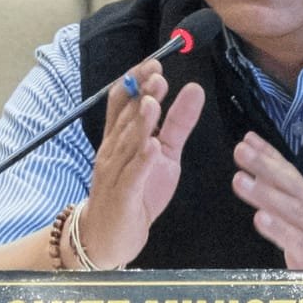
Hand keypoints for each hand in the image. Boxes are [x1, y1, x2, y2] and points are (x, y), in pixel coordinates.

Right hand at [81, 59, 204, 267]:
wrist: (108, 238)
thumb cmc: (134, 191)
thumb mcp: (163, 152)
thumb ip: (177, 122)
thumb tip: (194, 88)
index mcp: (120, 137)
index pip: (122, 101)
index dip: (135, 81)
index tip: (153, 64)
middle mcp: (113, 150)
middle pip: (125, 117)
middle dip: (140, 95)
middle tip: (157, 75)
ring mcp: (115, 173)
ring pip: (127, 143)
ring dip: (140, 122)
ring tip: (154, 102)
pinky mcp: (123, 196)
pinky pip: (132, 176)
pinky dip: (141, 160)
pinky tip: (152, 146)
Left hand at [232, 131, 302, 269]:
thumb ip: (282, 205)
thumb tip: (255, 180)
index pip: (291, 175)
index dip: (271, 155)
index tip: (248, 138)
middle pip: (292, 186)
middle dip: (266, 166)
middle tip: (241, 150)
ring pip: (293, 210)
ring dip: (266, 193)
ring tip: (240, 180)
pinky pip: (298, 242)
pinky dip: (280, 230)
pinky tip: (260, 219)